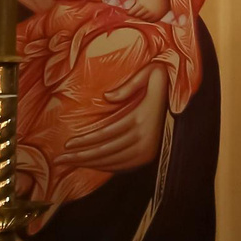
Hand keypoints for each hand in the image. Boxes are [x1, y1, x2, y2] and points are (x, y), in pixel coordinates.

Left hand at [48, 64, 171, 179]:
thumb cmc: (162, 84)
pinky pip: (121, 166)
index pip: (107, 134)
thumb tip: (107, 97)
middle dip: (80, 156)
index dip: (85, 141)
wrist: (182, 102)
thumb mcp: (153, 73)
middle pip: (106, 150)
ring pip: (112, 160)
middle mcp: (146, 138)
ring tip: (68, 163)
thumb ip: (132, 82)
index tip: (66, 144)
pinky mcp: (148, 156)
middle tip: (59, 160)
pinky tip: (89, 163)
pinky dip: (103, 167)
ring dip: (88, 163)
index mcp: (143, 118)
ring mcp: (148, 150)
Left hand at [130, 0, 172, 21]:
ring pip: (142, 19)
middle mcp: (147, 10)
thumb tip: (128, 11)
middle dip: (134, 14)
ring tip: (141, 13)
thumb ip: (135, 3)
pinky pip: (149, 21)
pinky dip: (147, 19)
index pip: (131, 12)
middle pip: (136, 16)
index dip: (129, 12)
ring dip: (141, 17)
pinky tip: (147, 14)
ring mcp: (153, 14)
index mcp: (141, 3)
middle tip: (133, 13)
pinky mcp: (158, 17)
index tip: (128, 12)